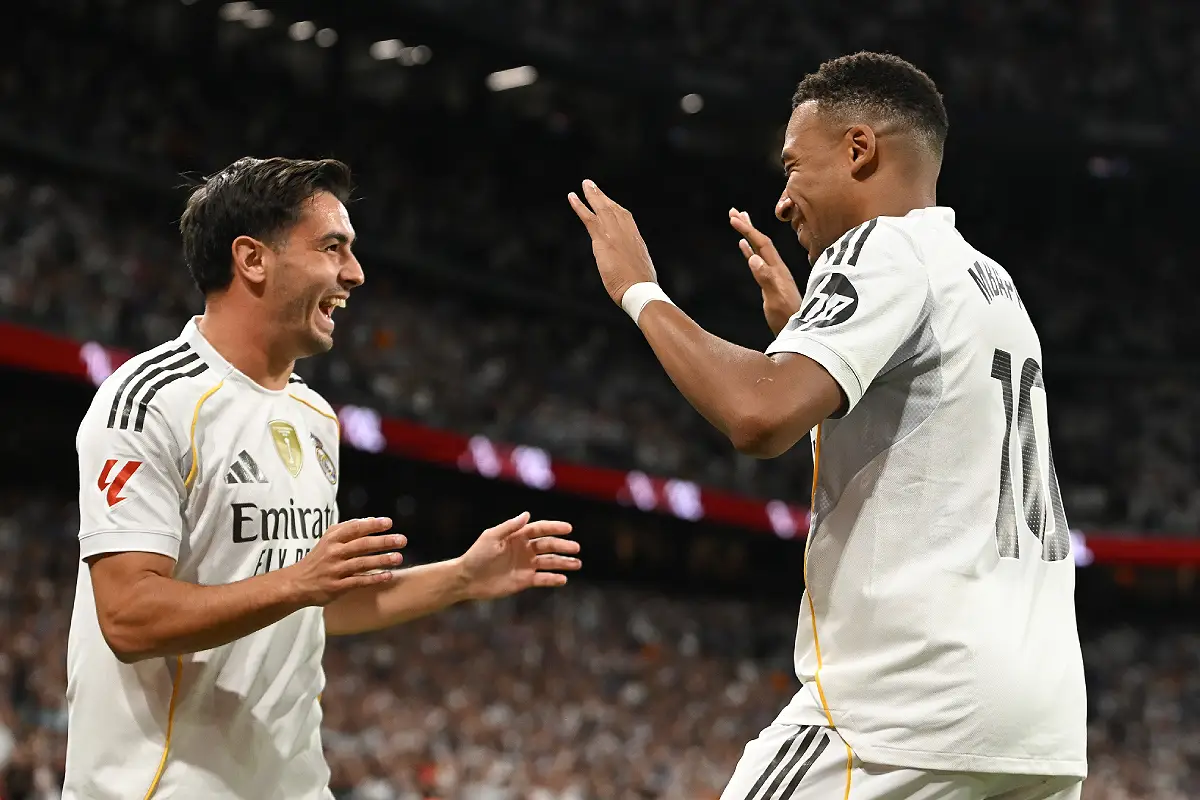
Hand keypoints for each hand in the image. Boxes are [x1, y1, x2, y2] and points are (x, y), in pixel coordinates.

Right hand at [289, 517, 406, 605]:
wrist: (297, 583)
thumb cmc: (318, 559)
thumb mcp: (328, 540)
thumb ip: (347, 529)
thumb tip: (371, 520)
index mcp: (332, 539)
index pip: (355, 528)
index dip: (372, 525)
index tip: (389, 523)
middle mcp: (334, 553)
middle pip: (362, 545)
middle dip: (384, 541)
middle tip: (402, 540)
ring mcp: (335, 570)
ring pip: (362, 563)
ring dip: (382, 560)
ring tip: (399, 558)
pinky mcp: (337, 586)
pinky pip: (359, 581)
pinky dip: (374, 578)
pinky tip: (388, 576)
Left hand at [458, 511, 579, 600]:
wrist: (468, 579)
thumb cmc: (477, 555)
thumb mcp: (491, 537)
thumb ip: (510, 527)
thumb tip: (527, 514)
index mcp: (517, 536)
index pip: (540, 529)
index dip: (554, 528)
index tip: (568, 528)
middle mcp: (525, 549)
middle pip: (548, 546)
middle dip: (563, 546)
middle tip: (576, 548)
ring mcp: (526, 565)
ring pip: (549, 562)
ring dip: (564, 562)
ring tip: (577, 564)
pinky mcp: (524, 580)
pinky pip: (543, 579)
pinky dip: (553, 579)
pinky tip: (563, 579)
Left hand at [568, 180, 656, 305]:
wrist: (640, 290)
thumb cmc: (641, 289)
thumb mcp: (640, 274)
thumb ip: (634, 268)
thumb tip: (633, 274)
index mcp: (636, 241)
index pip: (626, 219)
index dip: (616, 209)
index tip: (609, 201)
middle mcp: (627, 233)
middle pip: (614, 209)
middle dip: (602, 197)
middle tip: (592, 185)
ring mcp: (615, 235)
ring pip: (602, 209)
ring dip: (592, 195)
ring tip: (585, 184)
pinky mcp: (603, 240)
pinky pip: (589, 219)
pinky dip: (580, 206)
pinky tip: (572, 197)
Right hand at [729, 208, 801, 336]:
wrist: (799, 332)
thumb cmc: (787, 318)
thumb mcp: (775, 299)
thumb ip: (766, 279)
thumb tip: (754, 259)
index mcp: (777, 269)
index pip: (762, 243)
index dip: (748, 229)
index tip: (733, 217)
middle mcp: (777, 268)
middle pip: (761, 241)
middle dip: (748, 225)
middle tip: (733, 211)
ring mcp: (774, 274)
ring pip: (759, 248)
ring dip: (749, 234)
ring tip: (739, 221)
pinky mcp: (770, 282)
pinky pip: (758, 261)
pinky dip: (750, 251)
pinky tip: (744, 248)